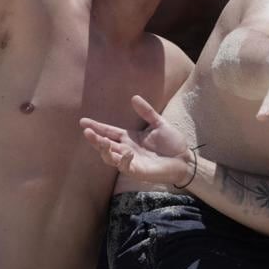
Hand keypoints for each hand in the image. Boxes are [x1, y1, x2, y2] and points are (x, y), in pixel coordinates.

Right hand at [80, 95, 194, 187]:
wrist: (185, 160)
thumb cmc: (172, 144)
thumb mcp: (159, 124)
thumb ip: (147, 112)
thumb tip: (134, 97)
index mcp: (129, 138)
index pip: (109, 131)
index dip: (97, 126)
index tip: (83, 121)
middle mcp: (126, 150)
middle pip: (105, 144)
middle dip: (95, 139)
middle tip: (86, 131)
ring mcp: (130, 161)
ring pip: (110, 157)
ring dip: (103, 149)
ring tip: (99, 140)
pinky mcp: (137, 171)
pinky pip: (125, 167)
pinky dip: (124, 160)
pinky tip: (127, 152)